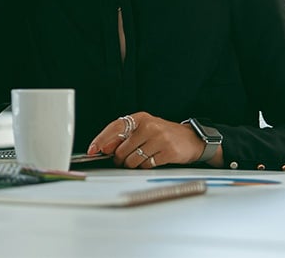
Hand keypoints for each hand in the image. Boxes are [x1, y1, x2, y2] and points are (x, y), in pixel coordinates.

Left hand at [86, 111, 212, 168]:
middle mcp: (149, 126)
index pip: (115, 127)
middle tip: (123, 160)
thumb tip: (105, 148)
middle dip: (119, 159)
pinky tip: (152, 160)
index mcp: (140, 118)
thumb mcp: (144, 129)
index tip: (92, 149)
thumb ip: (125, 136)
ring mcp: (159, 138)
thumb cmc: (164, 134)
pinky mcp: (168, 151)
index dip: (101, 139)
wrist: (191, 139)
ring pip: (132, 159)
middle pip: (122, 149)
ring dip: (132, 164)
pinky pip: (147, 165)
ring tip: (141, 159)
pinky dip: (146, 166)